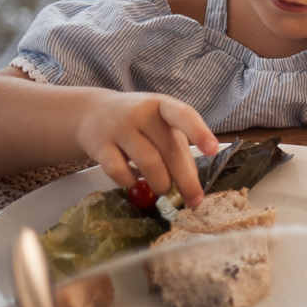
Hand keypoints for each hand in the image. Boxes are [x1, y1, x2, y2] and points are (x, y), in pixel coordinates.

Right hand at [75, 92, 218, 207]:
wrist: (93, 112)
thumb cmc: (140, 122)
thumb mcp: (162, 125)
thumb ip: (179, 148)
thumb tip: (193, 183)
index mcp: (162, 105)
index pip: (183, 115)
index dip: (199, 132)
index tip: (213, 150)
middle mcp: (141, 113)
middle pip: (169, 150)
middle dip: (186, 180)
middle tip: (195, 200)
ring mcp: (118, 128)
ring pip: (147, 163)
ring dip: (161, 183)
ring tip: (164, 189)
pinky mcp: (99, 146)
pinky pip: (119, 172)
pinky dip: (130, 182)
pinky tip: (134, 180)